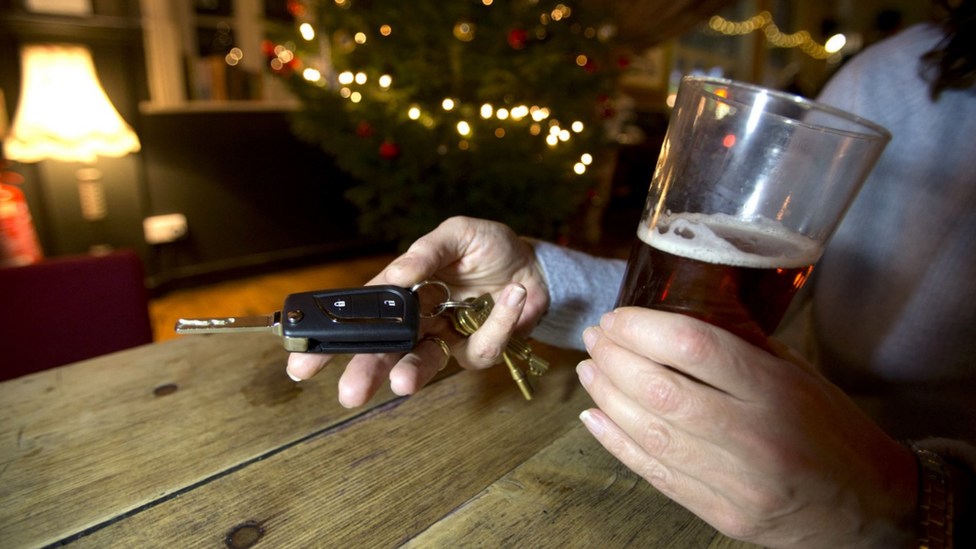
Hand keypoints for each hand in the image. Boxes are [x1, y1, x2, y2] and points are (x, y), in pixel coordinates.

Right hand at [286, 216, 549, 406]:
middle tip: (349, 393)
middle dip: (364, 372)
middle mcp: (418, 319)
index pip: (361, 315)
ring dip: (411, 374)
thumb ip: (427, 252)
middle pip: (384, 351)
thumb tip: (397, 274)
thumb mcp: (458, 234)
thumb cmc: (488, 247)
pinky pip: (480, 348)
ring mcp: (446, 337)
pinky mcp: (478, 349)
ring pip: (422, 364)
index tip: (301, 362)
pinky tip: (512, 294)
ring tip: (401, 384)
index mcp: (402, 290)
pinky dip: (499, 322)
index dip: (330, 339)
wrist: (534, 264)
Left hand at [577, 307, 917, 548]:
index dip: (644, 328)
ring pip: (651, 434)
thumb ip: (739, 346)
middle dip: (615, 359)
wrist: (868, 505)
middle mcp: (754, 437)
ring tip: (590, 371)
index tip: (619, 318)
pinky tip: (595, 417)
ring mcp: (736, 483)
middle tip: (596, 339)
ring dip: (608, 397)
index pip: (694, 346)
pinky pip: (656, 475)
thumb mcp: (797, 373)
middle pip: (661, 390)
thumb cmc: (831, 428)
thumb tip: (673, 314)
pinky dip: (617, 443)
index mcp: (776, 391)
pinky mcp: (722, 515)